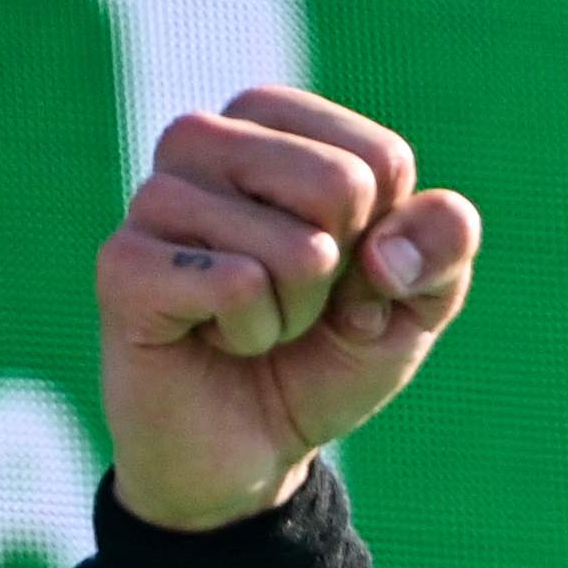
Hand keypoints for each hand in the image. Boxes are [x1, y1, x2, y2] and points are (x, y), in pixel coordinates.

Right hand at [98, 88, 479, 531]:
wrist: (252, 443)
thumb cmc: (327, 354)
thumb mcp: (415, 303)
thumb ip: (443, 249)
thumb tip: (390, 249)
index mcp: (274, 124)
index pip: (380, 158)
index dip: (390, 240)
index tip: (349, 271)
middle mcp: (204, 140)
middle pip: (340, 186)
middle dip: (344, 275)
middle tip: (298, 302)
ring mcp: (155, 196)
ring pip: (296, 247)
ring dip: (298, 312)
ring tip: (256, 321)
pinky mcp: (124, 261)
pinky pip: (238, 286)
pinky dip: (253, 333)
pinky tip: (214, 337)